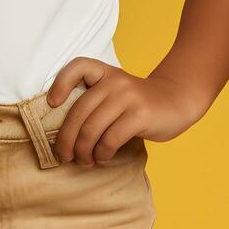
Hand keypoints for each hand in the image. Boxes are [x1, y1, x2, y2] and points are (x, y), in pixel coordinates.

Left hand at [47, 58, 202, 166]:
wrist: (177, 100)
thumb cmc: (138, 103)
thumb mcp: (115, 92)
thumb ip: (95, 101)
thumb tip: (65, 134)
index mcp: (104, 72)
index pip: (78, 66)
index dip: (60, 83)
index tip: (52, 104)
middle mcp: (114, 81)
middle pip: (79, 110)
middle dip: (66, 138)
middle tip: (64, 155)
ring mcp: (128, 97)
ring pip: (92, 128)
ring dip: (83, 150)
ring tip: (84, 161)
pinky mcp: (140, 115)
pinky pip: (111, 138)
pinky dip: (102, 153)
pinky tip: (101, 158)